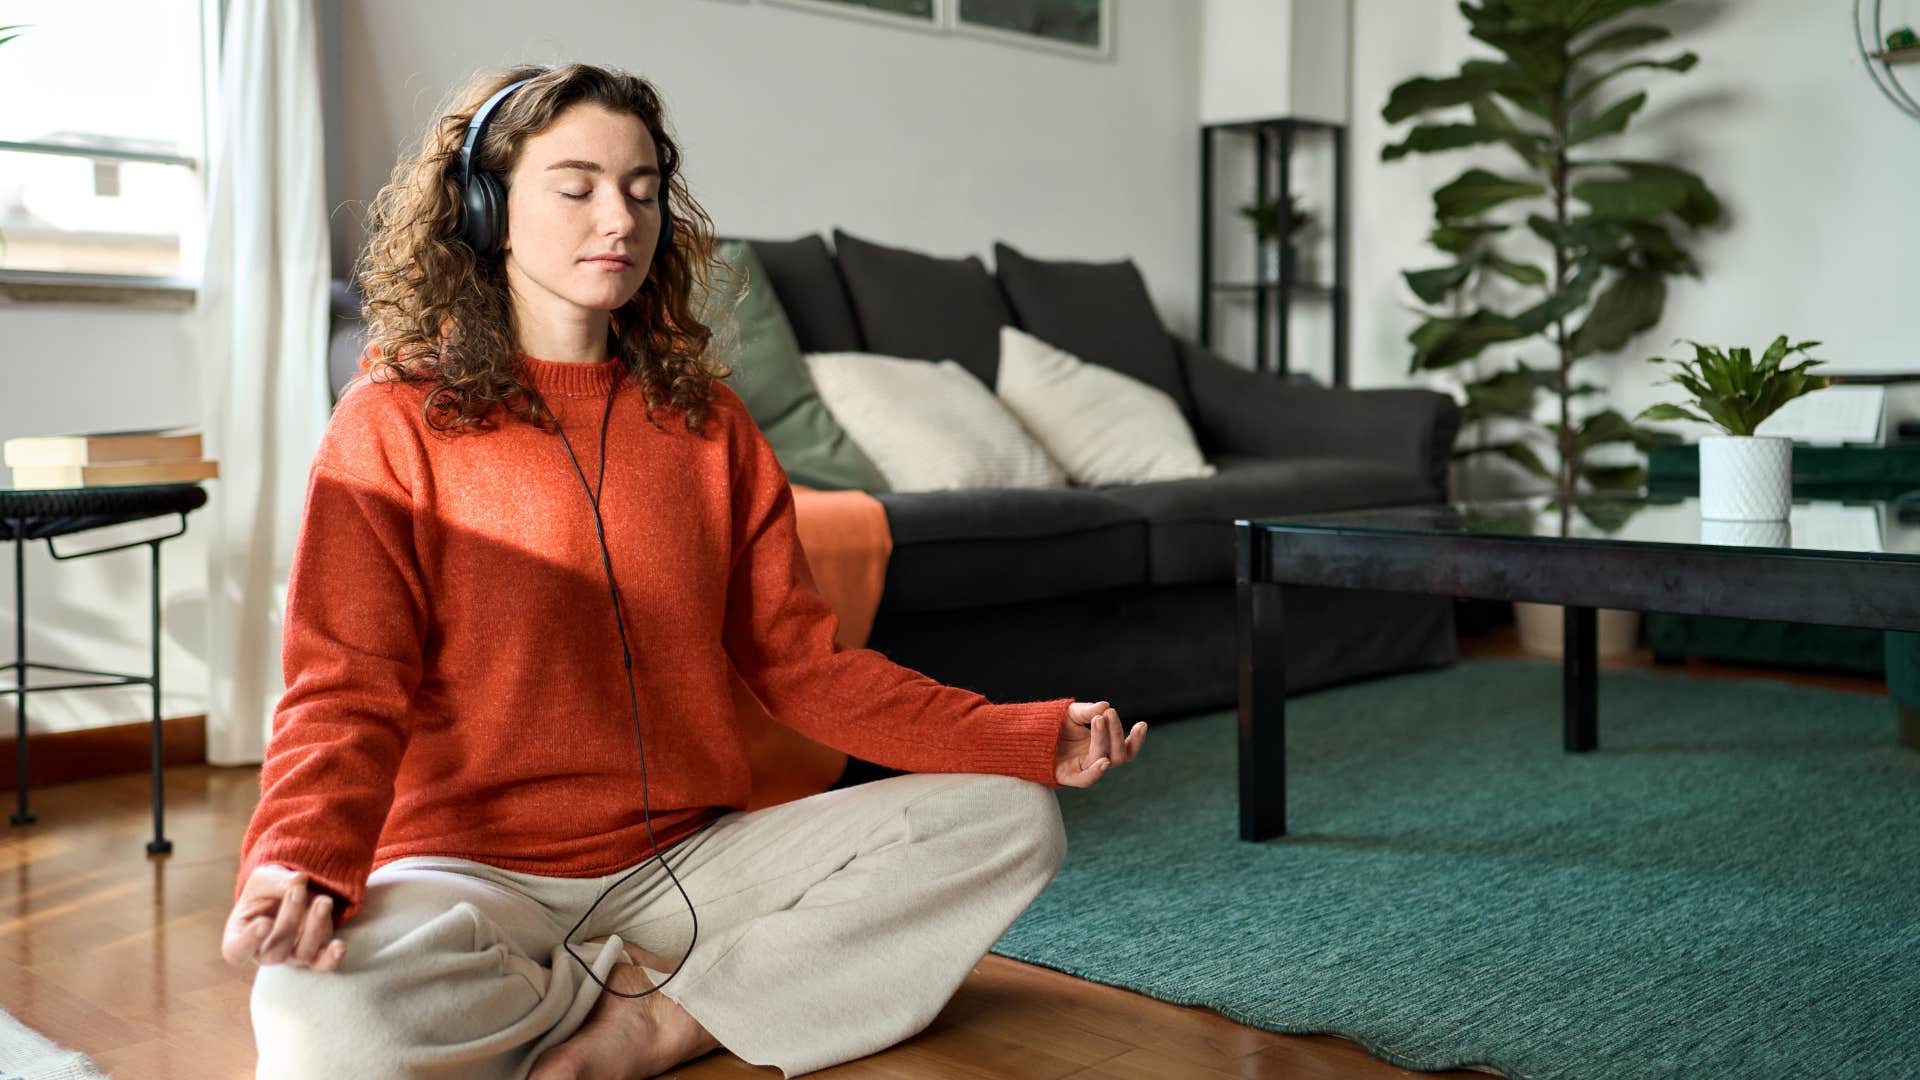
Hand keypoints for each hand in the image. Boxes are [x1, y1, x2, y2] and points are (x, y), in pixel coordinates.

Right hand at [221, 863, 347, 971]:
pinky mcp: (315, 954)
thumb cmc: (267, 889)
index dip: (250, 941)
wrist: (290, 892)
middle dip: (289, 920)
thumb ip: (276, 881)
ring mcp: (291, 956)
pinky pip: (322, 964)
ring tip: (323, 901)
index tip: (264, 922)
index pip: (237, 950)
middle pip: (275, 951)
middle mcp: (263, 953)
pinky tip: (339, 945)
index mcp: (239, 937)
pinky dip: (331, 958)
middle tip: (298, 891)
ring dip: (314, 927)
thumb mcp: (264, 879)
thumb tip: (298, 881)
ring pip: (302, 954)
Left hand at [1054, 700, 1145, 787]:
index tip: (1142, 724)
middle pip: (1118, 754)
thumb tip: (1105, 706)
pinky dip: (1096, 772)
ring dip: (1104, 741)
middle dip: (1117, 733)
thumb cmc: (1054, 724)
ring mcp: (1083, 769)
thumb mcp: (1073, 713)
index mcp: (1102, 746)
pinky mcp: (1069, 777)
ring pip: (1104, 761)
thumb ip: (1089, 711)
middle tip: (1109, 713)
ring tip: (1098, 719)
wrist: (1029, 734)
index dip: (1136, 740)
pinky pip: (1086, 779)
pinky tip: (1103, 760)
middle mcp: (1096, 760)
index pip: (1125, 748)